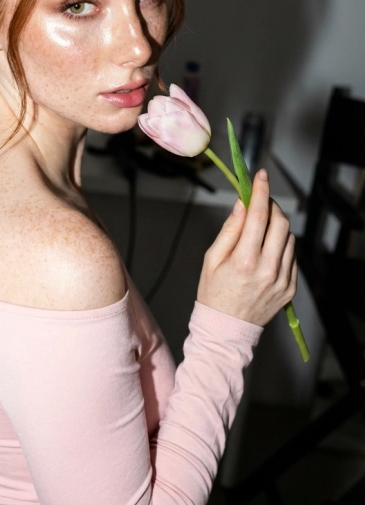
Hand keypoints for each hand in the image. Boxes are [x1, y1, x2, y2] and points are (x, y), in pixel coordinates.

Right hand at [196, 169, 297, 326]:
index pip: (259, 216)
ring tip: (260, 232)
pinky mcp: (290, 287)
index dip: (260, 191)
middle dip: (271, 206)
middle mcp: (268, 270)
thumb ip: (229, 230)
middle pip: (280, 222)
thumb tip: (241, 204)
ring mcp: (282, 280)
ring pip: (289, 237)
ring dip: (277, 226)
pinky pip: (292, 255)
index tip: (261, 176)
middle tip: (260, 202)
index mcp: (244, 261)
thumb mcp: (212, 258)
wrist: (227, 328)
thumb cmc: (213, 291)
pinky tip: (266, 250)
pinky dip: (281, 245)